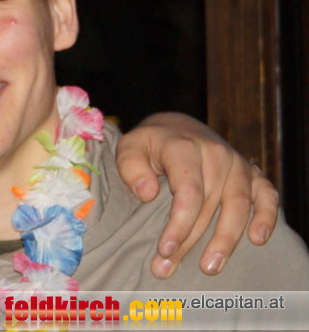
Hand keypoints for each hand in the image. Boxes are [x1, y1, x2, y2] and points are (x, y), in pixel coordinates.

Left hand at [116, 112, 277, 278]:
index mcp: (183, 146)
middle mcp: (215, 154)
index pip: (187, 191)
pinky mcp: (252, 173)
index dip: (178, 224)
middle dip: (190, 241)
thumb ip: (131, 167)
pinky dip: (266, 216)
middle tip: (169, 268)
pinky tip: (257, 239)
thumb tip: (147, 193)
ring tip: (211, 266)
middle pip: (208, 205)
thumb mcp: (129, 147)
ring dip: (226, 239)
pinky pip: (266, 195)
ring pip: (238, 205)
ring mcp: (237, 163)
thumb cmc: (149, 145)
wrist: (176, 127)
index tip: (164, 249)